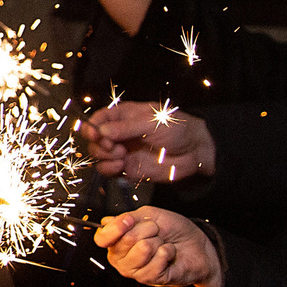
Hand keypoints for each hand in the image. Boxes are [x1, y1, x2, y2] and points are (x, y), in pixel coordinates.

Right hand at [82, 100, 216, 182]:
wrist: (196, 151)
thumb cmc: (177, 128)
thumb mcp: (151, 122)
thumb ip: (125, 128)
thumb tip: (101, 131)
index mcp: (122, 116)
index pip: (97, 119)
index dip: (91, 126)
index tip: (94, 134)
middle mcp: (119, 134)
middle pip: (94, 139)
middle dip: (99, 144)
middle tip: (113, 147)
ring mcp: (123, 152)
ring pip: (99, 156)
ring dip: (104, 157)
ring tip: (121, 156)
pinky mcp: (128, 169)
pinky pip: (108, 171)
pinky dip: (109, 169)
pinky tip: (121, 166)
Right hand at [96, 207, 224, 286]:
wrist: (197, 245)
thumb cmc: (172, 230)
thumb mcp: (149, 215)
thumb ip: (128, 218)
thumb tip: (108, 222)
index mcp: (116, 240)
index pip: (102, 238)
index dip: (115, 228)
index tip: (129, 220)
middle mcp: (121, 257)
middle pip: (126, 239)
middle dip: (148, 229)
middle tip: (156, 232)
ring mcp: (134, 270)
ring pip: (143, 249)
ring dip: (159, 242)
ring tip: (162, 244)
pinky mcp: (150, 279)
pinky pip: (157, 260)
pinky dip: (168, 252)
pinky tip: (168, 254)